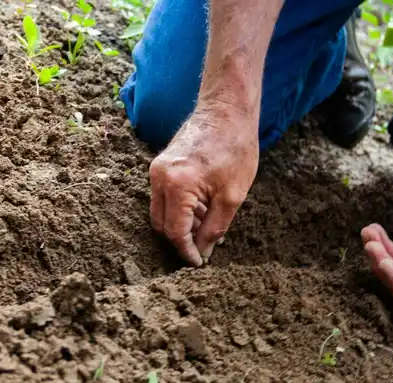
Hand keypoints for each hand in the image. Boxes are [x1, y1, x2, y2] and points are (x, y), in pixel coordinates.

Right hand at [149, 106, 258, 265]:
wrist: (227, 110)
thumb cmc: (235, 148)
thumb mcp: (232, 196)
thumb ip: (214, 228)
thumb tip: (203, 251)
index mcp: (177, 185)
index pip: (175, 232)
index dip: (186, 251)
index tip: (198, 263)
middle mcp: (159, 177)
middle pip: (162, 224)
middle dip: (181, 240)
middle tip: (204, 247)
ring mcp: (156, 170)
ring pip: (160, 212)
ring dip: (180, 224)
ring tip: (208, 225)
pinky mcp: (160, 165)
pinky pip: (163, 197)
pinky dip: (178, 209)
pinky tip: (202, 208)